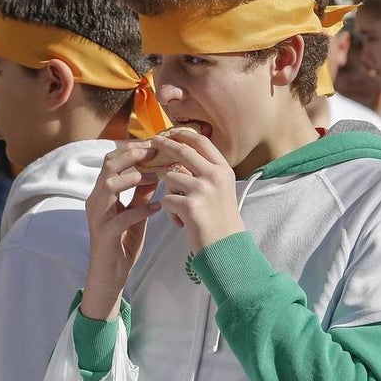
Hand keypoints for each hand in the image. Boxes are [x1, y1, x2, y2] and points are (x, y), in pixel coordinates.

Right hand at [81, 142, 160, 320]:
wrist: (110, 273)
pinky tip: (159, 207)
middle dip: (133, 155)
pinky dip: (142, 209)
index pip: (111, 160)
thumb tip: (156, 172)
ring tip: (156, 177)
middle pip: (109, 166)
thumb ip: (142, 193)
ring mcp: (98, 216)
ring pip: (109, 186)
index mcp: (101, 192)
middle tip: (155, 152)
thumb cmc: (122, 241)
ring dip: (134, 178)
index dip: (131, 149)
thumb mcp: (135, 212)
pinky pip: (123, 217)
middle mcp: (96, 200)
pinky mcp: (105, 233)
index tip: (154, 144)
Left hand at [152, 131, 245, 252]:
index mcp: (224, 170)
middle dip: (164, 145)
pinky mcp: (189, 204)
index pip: (202, 142)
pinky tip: (184, 223)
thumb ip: (205, 173)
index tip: (171, 131)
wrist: (227, 249)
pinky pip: (166, 199)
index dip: (184, 135)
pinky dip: (171, 213)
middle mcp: (215, 175)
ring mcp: (202, 189)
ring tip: (184, 210)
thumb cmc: (221, 222)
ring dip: (171, 193)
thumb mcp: (221, 191)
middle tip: (152, 141)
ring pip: (170, 178)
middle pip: (182, 152)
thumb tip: (179, 157)